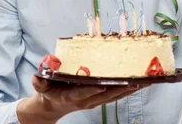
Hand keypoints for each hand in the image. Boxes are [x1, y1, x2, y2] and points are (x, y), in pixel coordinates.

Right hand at [17, 75, 146, 122]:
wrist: (52, 106)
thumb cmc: (48, 93)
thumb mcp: (40, 87)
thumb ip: (39, 81)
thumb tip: (37, 74)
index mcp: (71, 96)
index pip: (84, 92)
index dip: (92, 89)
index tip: (102, 84)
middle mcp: (86, 100)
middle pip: (105, 94)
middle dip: (121, 88)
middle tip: (135, 80)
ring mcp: (94, 101)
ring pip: (114, 95)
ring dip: (129, 89)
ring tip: (144, 81)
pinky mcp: (99, 99)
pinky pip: (115, 95)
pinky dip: (127, 89)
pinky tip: (139, 84)